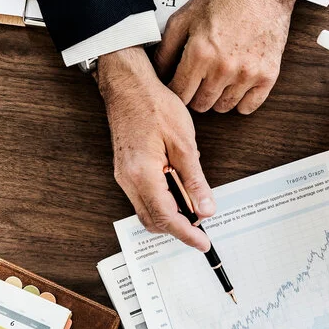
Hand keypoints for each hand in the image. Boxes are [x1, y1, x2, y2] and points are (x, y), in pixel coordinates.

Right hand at [97, 46, 215, 250]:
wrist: (129, 86)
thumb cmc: (155, 106)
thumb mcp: (184, 144)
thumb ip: (195, 180)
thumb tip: (205, 208)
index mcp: (142, 174)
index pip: (166, 217)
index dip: (186, 234)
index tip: (202, 243)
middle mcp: (128, 180)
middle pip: (153, 220)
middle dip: (178, 228)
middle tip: (202, 225)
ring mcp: (124, 176)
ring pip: (147, 210)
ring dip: (170, 214)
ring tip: (194, 204)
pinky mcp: (126, 170)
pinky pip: (144, 196)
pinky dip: (163, 200)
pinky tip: (179, 188)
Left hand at [153, 0, 296, 113]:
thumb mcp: (185, 17)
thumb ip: (166, 48)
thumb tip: (157, 73)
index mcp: (200, 52)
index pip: (179, 93)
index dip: (175, 92)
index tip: (178, 86)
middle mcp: (223, 67)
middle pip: (200, 105)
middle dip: (194, 95)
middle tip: (198, 81)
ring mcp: (247, 74)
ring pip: (223, 107)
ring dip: (217, 98)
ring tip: (218, 80)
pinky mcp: (268, 75)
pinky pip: (248, 107)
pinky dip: (240, 101)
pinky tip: (236, 86)